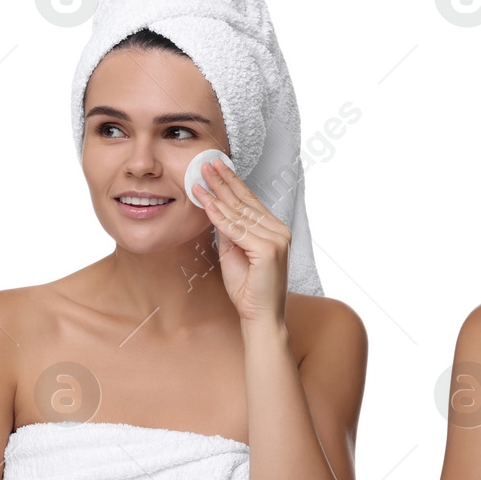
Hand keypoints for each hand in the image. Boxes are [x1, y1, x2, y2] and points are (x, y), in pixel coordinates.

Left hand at [191, 158, 289, 325]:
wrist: (260, 316)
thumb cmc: (248, 289)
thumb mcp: (234, 253)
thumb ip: (230, 232)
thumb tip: (217, 210)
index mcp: (275, 230)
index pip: (250, 202)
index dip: (232, 184)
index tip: (216, 168)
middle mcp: (280, 231)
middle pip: (245, 202)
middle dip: (223, 182)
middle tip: (206, 163)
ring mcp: (277, 239)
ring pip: (239, 213)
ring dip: (217, 194)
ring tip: (200, 179)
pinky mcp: (269, 250)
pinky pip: (237, 230)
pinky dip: (220, 216)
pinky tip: (207, 203)